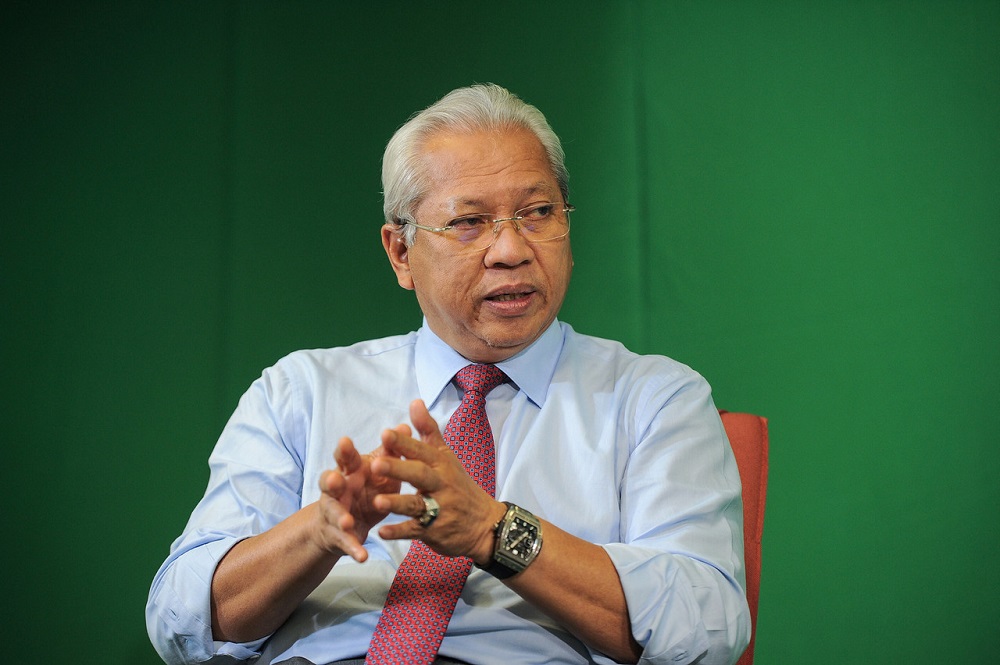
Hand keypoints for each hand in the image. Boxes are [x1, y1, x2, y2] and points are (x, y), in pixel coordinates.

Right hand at [314, 434, 402, 561]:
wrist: (346, 523)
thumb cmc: (365, 488)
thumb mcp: (378, 471)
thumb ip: (390, 452)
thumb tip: (406, 427)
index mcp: (349, 471)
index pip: (343, 458)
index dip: (343, 450)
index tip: (346, 441)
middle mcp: (338, 489)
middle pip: (328, 481)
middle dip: (331, 480)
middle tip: (336, 479)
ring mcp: (335, 512)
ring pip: (333, 513)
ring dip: (340, 516)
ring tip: (347, 521)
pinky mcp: (339, 536)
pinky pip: (345, 542)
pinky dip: (353, 549)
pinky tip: (362, 557)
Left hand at [370, 399, 504, 563]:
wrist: (485, 524)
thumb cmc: (459, 486)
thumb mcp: (447, 457)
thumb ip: (428, 430)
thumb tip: (414, 401)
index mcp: (441, 464)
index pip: (422, 451)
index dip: (404, 443)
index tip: (385, 433)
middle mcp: (441, 485)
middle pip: (419, 475)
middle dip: (398, 470)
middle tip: (375, 465)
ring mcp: (439, 509)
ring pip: (417, 505)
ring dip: (397, 503)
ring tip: (377, 501)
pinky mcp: (434, 532)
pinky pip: (415, 531)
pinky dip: (399, 532)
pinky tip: (381, 532)